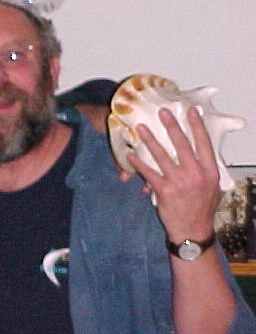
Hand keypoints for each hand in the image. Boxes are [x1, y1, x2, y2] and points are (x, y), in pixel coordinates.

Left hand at [126, 107, 220, 242]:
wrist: (192, 231)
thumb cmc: (201, 208)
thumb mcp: (212, 187)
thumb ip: (205, 169)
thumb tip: (200, 151)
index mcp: (210, 172)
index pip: (204, 143)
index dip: (197, 126)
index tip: (190, 111)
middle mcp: (196, 175)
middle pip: (182, 145)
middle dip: (171, 126)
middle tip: (162, 112)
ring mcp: (179, 183)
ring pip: (162, 156)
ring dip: (149, 140)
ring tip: (141, 128)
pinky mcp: (164, 191)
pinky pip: (149, 173)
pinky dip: (138, 163)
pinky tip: (130, 155)